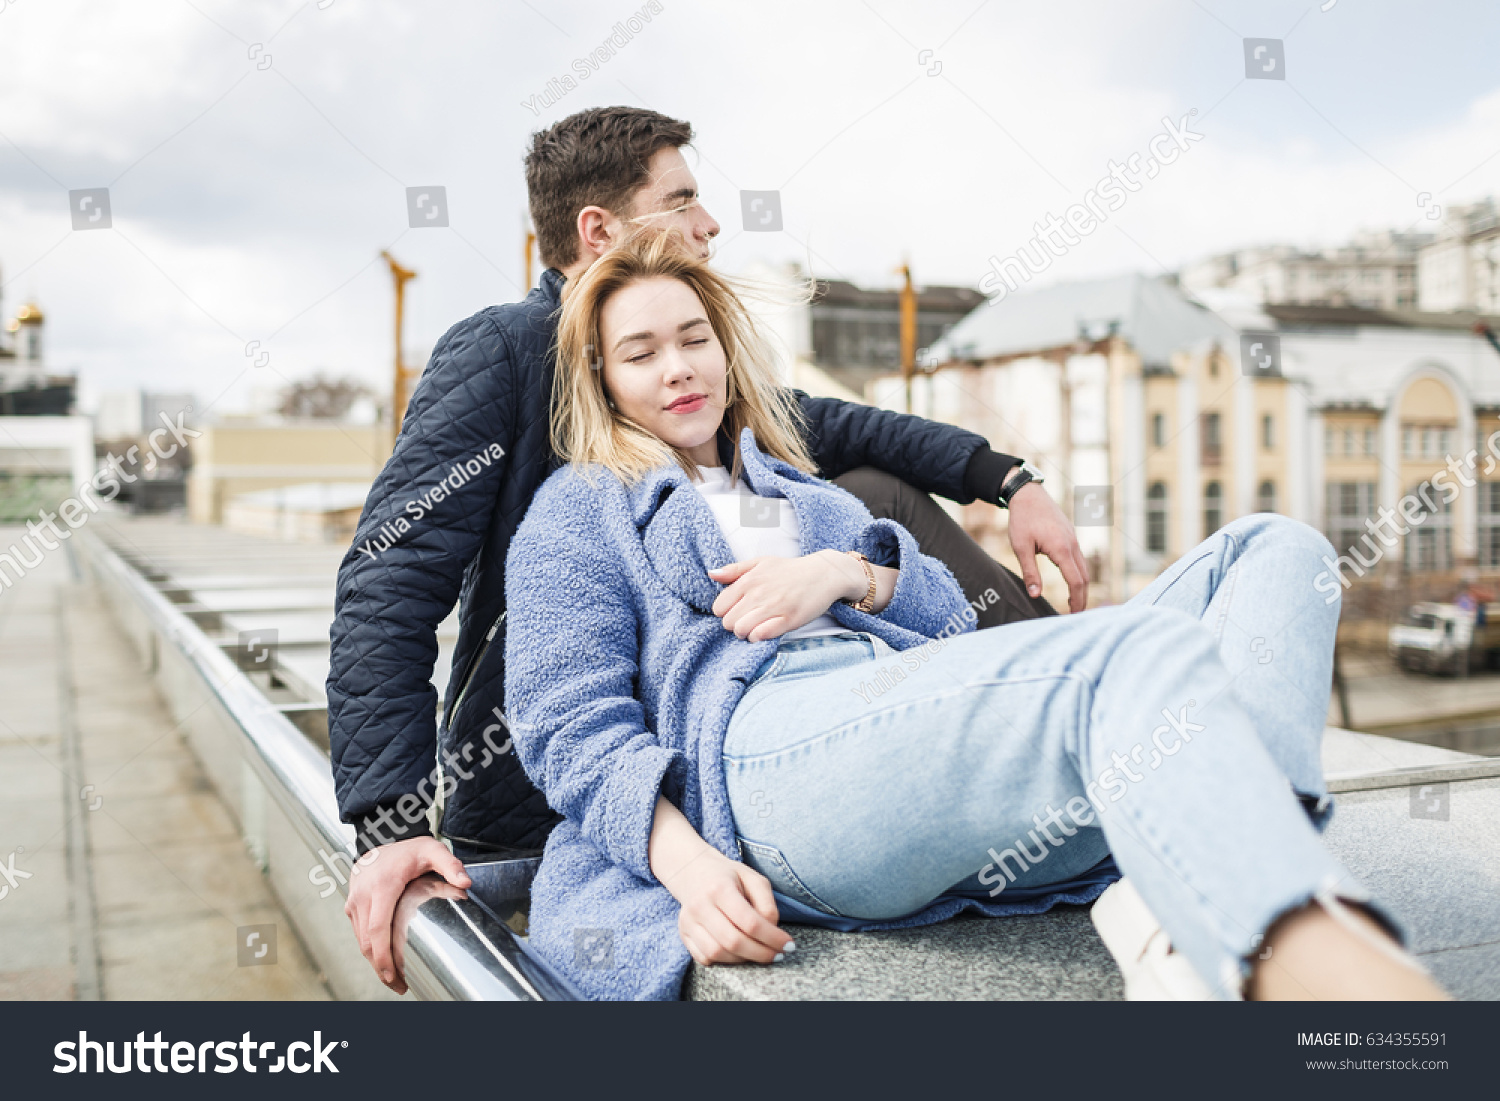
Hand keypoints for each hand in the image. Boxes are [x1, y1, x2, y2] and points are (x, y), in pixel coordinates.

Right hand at [343, 836, 471, 993]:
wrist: (381, 836)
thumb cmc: (409, 848)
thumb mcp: (433, 850)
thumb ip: (451, 865)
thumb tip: (467, 884)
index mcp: (382, 885)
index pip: (378, 928)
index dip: (383, 956)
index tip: (394, 976)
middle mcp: (363, 895)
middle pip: (367, 942)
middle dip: (381, 968)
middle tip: (400, 987)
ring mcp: (354, 902)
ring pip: (361, 941)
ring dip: (375, 963)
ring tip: (395, 980)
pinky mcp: (352, 907)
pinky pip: (359, 934)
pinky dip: (371, 951)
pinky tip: (385, 962)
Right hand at [662, 844, 793, 966]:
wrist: (694, 871)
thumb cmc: (730, 877)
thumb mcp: (754, 879)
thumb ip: (767, 904)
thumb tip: (772, 931)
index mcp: (720, 888)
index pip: (749, 922)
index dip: (772, 938)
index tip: (788, 945)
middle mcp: (700, 906)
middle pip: (733, 941)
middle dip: (760, 953)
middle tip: (778, 955)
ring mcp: (688, 921)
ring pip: (717, 953)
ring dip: (743, 959)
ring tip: (759, 953)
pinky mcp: (683, 934)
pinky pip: (704, 957)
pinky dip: (724, 961)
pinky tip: (738, 953)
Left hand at [708, 552, 861, 639]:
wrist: (824, 574)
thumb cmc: (790, 570)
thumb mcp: (761, 562)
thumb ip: (734, 569)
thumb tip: (711, 574)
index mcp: (748, 580)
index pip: (719, 607)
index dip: (726, 613)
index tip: (738, 611)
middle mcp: (757, 593)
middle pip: (728, 623)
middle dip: (736, 625)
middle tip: (749, 620)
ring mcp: (773, 606)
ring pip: (741, 630)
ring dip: (747, 633)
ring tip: (757, 627)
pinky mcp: (788, 619)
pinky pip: (761, 635)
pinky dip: (759, 637)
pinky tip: (766, 631)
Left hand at [1005, 481, 1089, 612]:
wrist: (1028, 494)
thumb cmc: (1022, 520)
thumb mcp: (1021, 547)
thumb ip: (1030, 572)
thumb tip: (1035, 595)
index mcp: (1061, 548)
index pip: (1076, 581)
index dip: (1076, 600)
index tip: (1073, 615)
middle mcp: (1072, 544)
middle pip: (1084, 577)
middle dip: (1082, 597)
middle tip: (1076, 614)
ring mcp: (1074, 539)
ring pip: (1084, 568)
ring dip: (1082, 586)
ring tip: (1075, 602)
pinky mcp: (1071, 536)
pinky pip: (1079, 559)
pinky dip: (1079, 574)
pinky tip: (1072, 582)